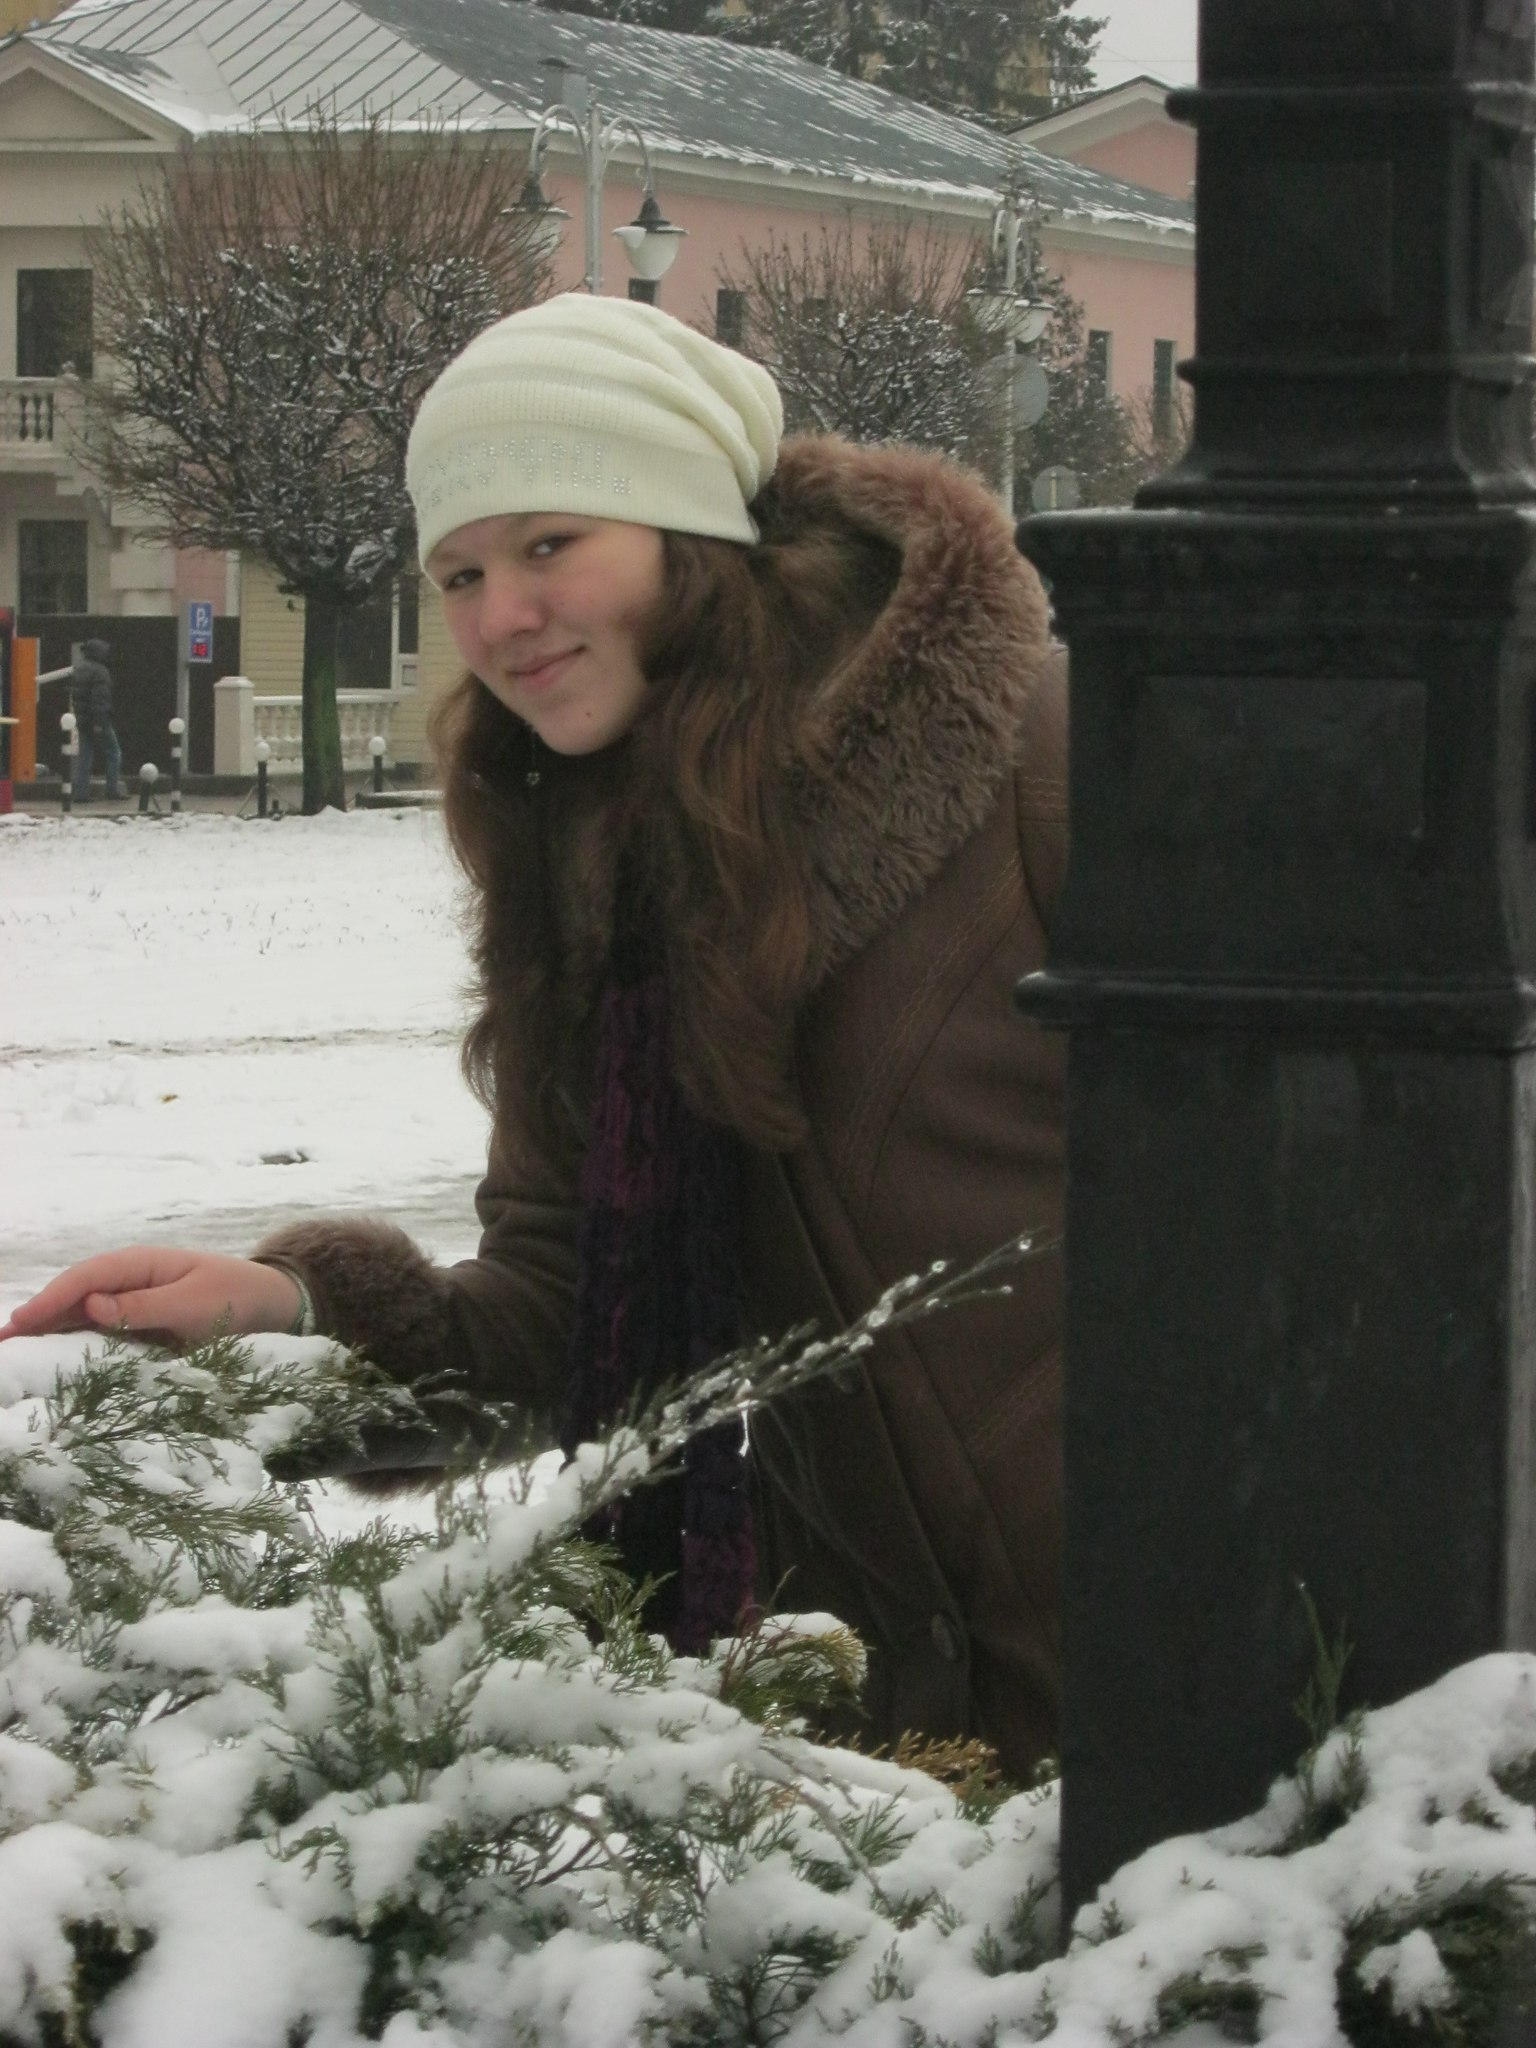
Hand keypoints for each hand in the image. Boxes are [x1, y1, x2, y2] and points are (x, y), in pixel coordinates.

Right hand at [0, 1248, 301, 1345]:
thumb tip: (91, 1306)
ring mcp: (129, 1303)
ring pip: (77, 1317)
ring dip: (45, 1334)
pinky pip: (96, 1334)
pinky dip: (70, 1346)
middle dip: (34, 1318)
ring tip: (11, 1354)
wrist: (271, 1306)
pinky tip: (46, 1362)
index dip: (50, 1301)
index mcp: (139, 1264)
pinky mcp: (136, 1326)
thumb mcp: (194, 1303)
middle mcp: (127, 1281)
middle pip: (71, 1297)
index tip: (19, 1324)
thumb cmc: (236, 1297)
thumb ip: (142, 1306)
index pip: (84, 1279)